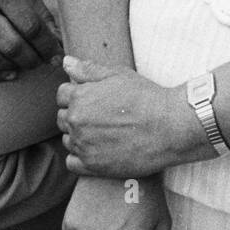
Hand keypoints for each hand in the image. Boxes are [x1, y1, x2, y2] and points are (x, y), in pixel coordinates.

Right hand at [0, 0, 61, 79]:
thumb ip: (42, 15)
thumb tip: (58, 44)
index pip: (30, 27)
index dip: (47, 46)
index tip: (57, 56)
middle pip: (12, 45)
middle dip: (32, 59)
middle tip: (42, 61)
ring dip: (14, 67)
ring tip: (25, 64)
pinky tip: (8, 72)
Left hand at [57, 57, 198, 176]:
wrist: (168, 127)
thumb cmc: (145, 97)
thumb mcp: (117, 75)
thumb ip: (87, 69)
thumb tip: (66, 62)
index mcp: (79, 97)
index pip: (61, 94)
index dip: (76, 94)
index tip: (92, 98)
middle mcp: (76, 122)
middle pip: (62, 118)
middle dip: (76, 114)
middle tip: (99, 115)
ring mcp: (83, 145)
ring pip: (67, 140)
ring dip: (78, 135)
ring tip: (101, 132)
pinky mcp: (93, 166)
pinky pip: (72, 162)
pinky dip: (79, 156)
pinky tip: (95, 149)